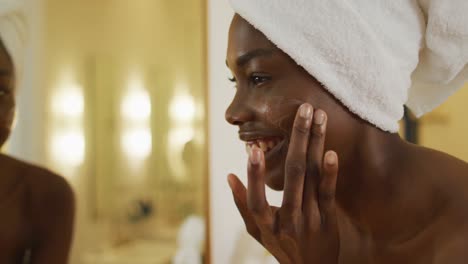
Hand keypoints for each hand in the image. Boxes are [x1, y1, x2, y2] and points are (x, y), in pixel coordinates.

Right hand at [228, 104, 339, 263]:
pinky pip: (329, 194)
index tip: (253, 148)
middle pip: (292, 175)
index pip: (257, 198)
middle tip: (302, 108)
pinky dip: (330, 173)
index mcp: (266, 224)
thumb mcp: (257, 231)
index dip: (254, 174)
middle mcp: (287, 220)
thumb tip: (229, 176)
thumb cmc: (281, 246)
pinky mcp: (328, 219)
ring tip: (317, 116)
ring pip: (311, 177)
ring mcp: (310, 219)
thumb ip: (243, 204)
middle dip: (297, 138)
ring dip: (315, 143)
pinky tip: (331, 152)